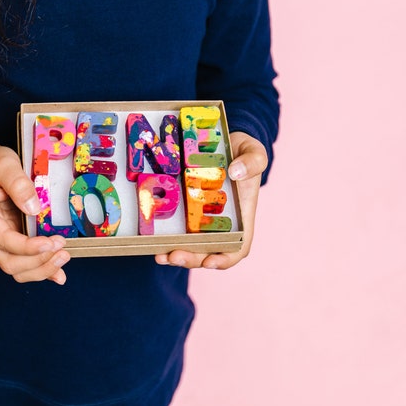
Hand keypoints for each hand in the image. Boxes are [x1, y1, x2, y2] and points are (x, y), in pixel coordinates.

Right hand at [0, 145, 70, 284]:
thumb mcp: (4, 164)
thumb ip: (18, 183)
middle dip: (38, 261)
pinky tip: (58, 274)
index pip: (3, 240)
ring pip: (16, 269)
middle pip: (8, 262)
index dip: (28, 247)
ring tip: (63, 257)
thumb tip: (33, 208)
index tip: (52, 242)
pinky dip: (41, 270)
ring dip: (41, 269)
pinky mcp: (9, 242)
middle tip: (62, 248)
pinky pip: (23, 263)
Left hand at [155, 131, 266, 269]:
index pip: (237, 247)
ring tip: (160, 256)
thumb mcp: (254, 152)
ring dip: (174, 254)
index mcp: (241, 217)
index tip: (209, 262)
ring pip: (189, 245)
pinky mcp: (185, 210)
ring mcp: (200, 219)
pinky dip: (165, 237)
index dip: (224, 259)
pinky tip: (151, 239)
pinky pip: (175, 228)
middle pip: (207, 252)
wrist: (225, 142)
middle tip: (173, 256)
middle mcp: (220, 224)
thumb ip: (253, 161)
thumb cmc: (243, 152)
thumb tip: (236, 172)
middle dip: (191, 258)